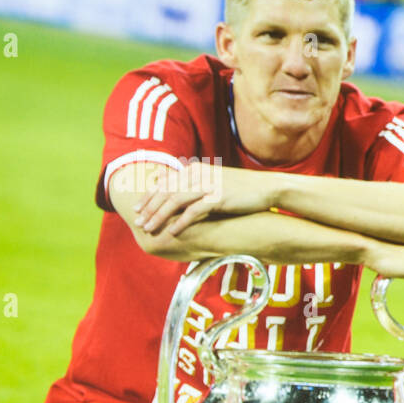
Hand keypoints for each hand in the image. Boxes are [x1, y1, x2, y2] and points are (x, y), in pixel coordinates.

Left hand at [133, 163, 274, 236]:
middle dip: (149, 208)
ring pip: (175, 201)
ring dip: (159, 216)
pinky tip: (172, 232)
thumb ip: (196, 185)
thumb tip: (180, 195)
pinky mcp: (218, 197)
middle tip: (138, 222)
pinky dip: (181, 222)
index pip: (165, 183)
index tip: (137, 209)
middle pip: (166, 192)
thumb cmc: (242, 188)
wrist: (266, 187)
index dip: (148, 196)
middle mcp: (198, 175)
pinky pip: (194, 211)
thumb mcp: (215, 182)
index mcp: (194, 170)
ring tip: (149, 228)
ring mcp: (208, 185)